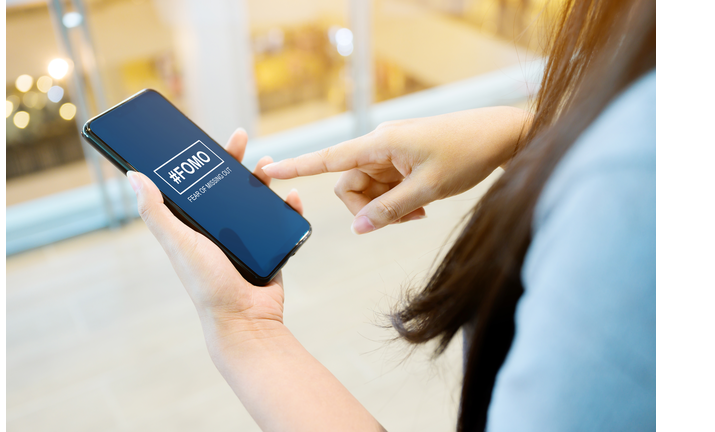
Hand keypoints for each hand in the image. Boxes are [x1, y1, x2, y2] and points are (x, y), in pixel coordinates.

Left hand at [126, 128, 302, 336]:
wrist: (246, 319)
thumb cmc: (207, 284)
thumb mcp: (179, 243)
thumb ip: (156, 213)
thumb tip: (134, 175)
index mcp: (194, 226)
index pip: (196, 184)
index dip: (200, 160)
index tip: (205, 138)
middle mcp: (219, 229)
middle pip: (228, 185)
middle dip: (235, 159)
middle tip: (240, 137)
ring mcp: (247, 238)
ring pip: (256, 199)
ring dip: (264, 178)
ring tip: (270, 164)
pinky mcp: (271, 247)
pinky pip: (282, 220)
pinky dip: (289, 207)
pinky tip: (292, 197)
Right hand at [263, 106, 528, 233]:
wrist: (501, 136)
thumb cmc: (467, 154)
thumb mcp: (428, 189)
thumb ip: (390, 210)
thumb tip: (358, 229)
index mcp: (380, 143)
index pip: (328, 158)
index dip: (297, 166)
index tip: (267, 169)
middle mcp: (379, 145)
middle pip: (349, 185)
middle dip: (368, 209)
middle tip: (403, 219)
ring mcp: (390, 153)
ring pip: (368, 190)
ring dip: (387, 208)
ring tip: (420, 212)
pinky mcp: (402, 159)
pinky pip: (385, 187)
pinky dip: (397, 201)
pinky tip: (422, 206)